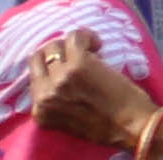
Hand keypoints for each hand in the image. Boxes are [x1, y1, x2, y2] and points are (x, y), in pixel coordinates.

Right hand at [29, 37, 162, 152]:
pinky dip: (86, 36)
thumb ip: (57, 99)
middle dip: (57, 52)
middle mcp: (43, 96)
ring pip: (54, 46)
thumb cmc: (107, 122)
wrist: (128, 125)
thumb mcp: (68, 117)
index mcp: (40, 111)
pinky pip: (74, 37)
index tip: (69, 65)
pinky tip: (98, 44)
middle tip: (78, 55)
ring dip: (73, 45)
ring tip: (92, 51)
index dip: (53, 66)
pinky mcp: (77, 65)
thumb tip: (59, 72)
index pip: (34, 76)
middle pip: (38, 58)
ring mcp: (59, 80)